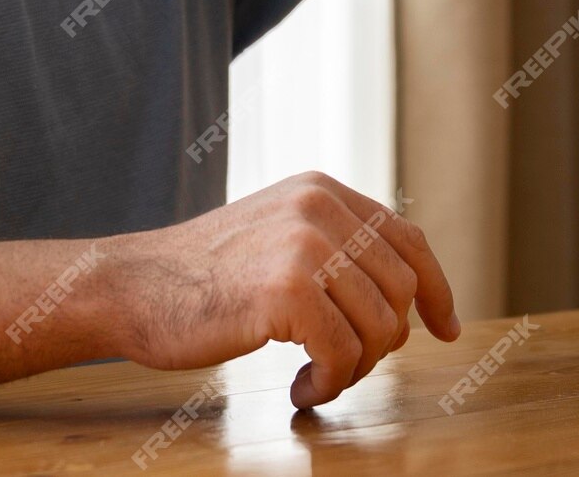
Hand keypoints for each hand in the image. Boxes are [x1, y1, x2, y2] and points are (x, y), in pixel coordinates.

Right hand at [109, 172, 460, 407]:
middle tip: (342, 366)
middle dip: (383, 342)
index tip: (445, 328)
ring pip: (379, 327)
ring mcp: (303, 244)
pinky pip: (344, 354)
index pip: (406, 239)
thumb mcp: (276, 234)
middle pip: (400, 290)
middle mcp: (319, 207)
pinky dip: (330, 383)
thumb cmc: (201, 276)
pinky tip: (300, 389)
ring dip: (354, 370)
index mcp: (321, 190)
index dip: (435, 288)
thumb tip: (404, 294)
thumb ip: (331, 245)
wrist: (133, 286)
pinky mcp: (285, 289)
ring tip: (315, 377)